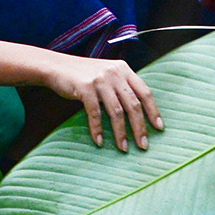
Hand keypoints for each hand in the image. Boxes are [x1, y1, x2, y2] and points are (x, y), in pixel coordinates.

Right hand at [44, 53, 163, 151]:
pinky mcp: (85, 87)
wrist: (55, 66)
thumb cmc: (82, 75)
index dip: (153, 111)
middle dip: (140, 127)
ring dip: (121, 133)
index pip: (145, 92)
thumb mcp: (106, 74)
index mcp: (124, 69)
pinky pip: (95, 113)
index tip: (159, 128)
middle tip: (143, 145)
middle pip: (133, 104)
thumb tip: (137, 109)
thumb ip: (121, 86)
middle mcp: (115, 73)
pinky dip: (97, 129)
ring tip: (123, 148)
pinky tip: (99, 141)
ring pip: (116, 111)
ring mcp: (100, 80)